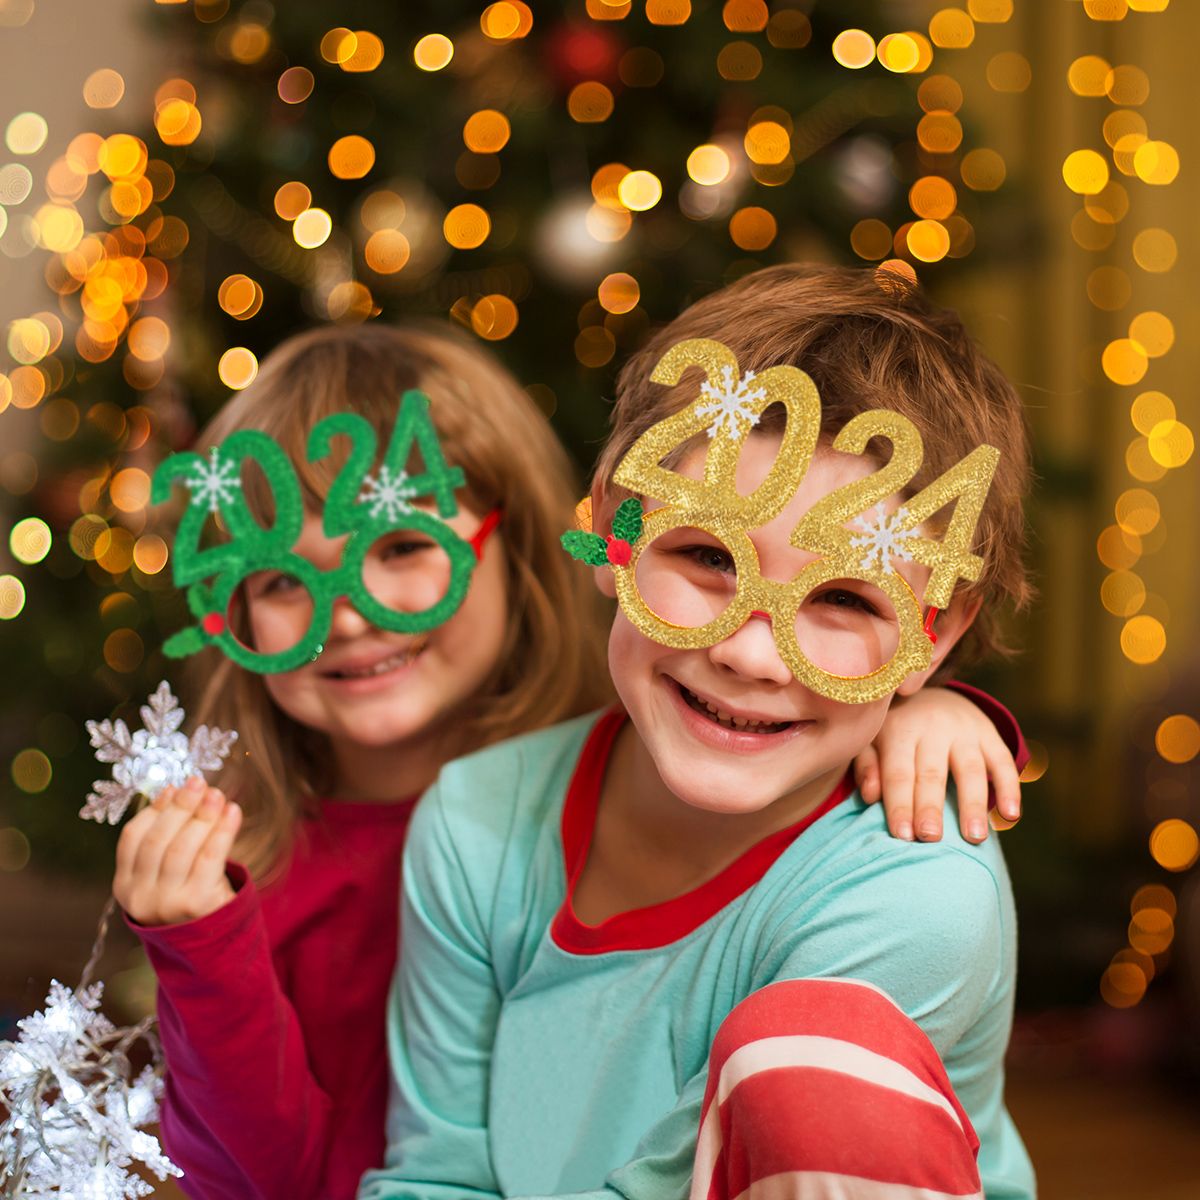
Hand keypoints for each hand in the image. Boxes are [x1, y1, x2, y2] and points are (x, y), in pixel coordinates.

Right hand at [113, 777, 242, 925]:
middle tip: (199, 783)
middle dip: (180, 807)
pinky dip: (222, 831)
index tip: (174, 785)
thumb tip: (174, 789)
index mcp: (124, 885)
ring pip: (182, 849)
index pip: (133, 838)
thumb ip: (165, 837)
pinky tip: (233, 811)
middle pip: (158, 840)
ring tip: (217, 795)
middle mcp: (139, 897)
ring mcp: (166, 904)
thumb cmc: (188, 893)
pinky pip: (209, 859)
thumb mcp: (166, 871)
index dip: (154, 809)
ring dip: (202, 816)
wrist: (212, 939)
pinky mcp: (196, 905)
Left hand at [854, 688, 1021, 844]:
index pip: (898, 772)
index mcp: (899, 729)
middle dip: (931, 807)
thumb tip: (871, 796)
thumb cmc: (893, 729)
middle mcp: (932, 726)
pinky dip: (1009, 788)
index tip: (902, 836)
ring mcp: (964, 729)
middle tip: (930, 838)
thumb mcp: (872, 740)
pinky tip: (1011, 817)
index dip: (899, 805)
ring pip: (970, 769)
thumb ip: (867, 767)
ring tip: (974, 838)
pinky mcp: (990, 733)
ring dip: (973, 804)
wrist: (930, 693)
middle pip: (932, 772)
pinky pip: (1003, 761)